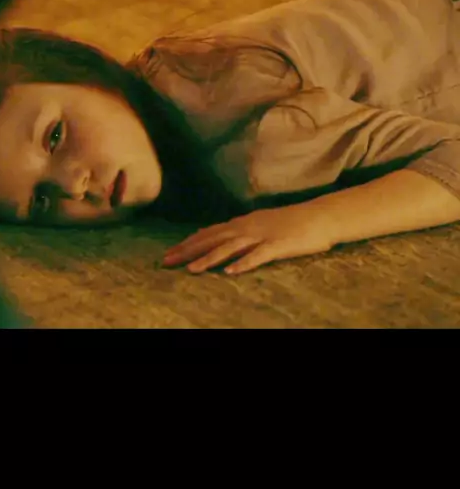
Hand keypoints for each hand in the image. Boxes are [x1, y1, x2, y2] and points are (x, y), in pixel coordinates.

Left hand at [162, 204, 334, 274]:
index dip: (188, 243)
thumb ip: (239, 230)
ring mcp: (264, 235)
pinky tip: (231, 272)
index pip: (210, 232)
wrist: (321, 216)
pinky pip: (259, 255)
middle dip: (189, 250)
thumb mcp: (261, 223)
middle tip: (167, 261)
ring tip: (192, 270)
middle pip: (214, 239)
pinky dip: (244, 263)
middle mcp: (249, 226)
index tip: (169, 253)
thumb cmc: (292, 222)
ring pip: (231, 247)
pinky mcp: (279, 245)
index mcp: (244, 222)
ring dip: (210, 258)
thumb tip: (216, 235)